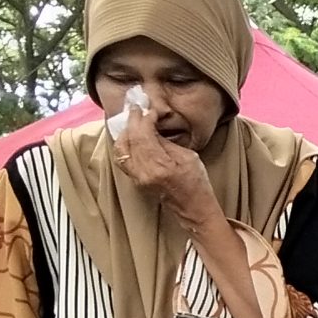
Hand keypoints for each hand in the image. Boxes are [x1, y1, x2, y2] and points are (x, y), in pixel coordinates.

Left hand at [112, 100, 210, 216]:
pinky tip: (131, 136)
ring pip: (120, 149)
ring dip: (125, 132)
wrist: (194, 208)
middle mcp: (143, 173)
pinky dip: (124, 143)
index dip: (144, 119)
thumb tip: (151, 128)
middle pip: (128, 140)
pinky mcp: (134, 180)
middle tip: (137, 109)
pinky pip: (122, 157)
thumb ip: (165, 142)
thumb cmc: (197, 183)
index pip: (142, 135)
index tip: (150, 110)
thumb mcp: (187, 157)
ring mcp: (137, 178)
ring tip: (133, 121)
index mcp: (160, 166)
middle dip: (132, 122)